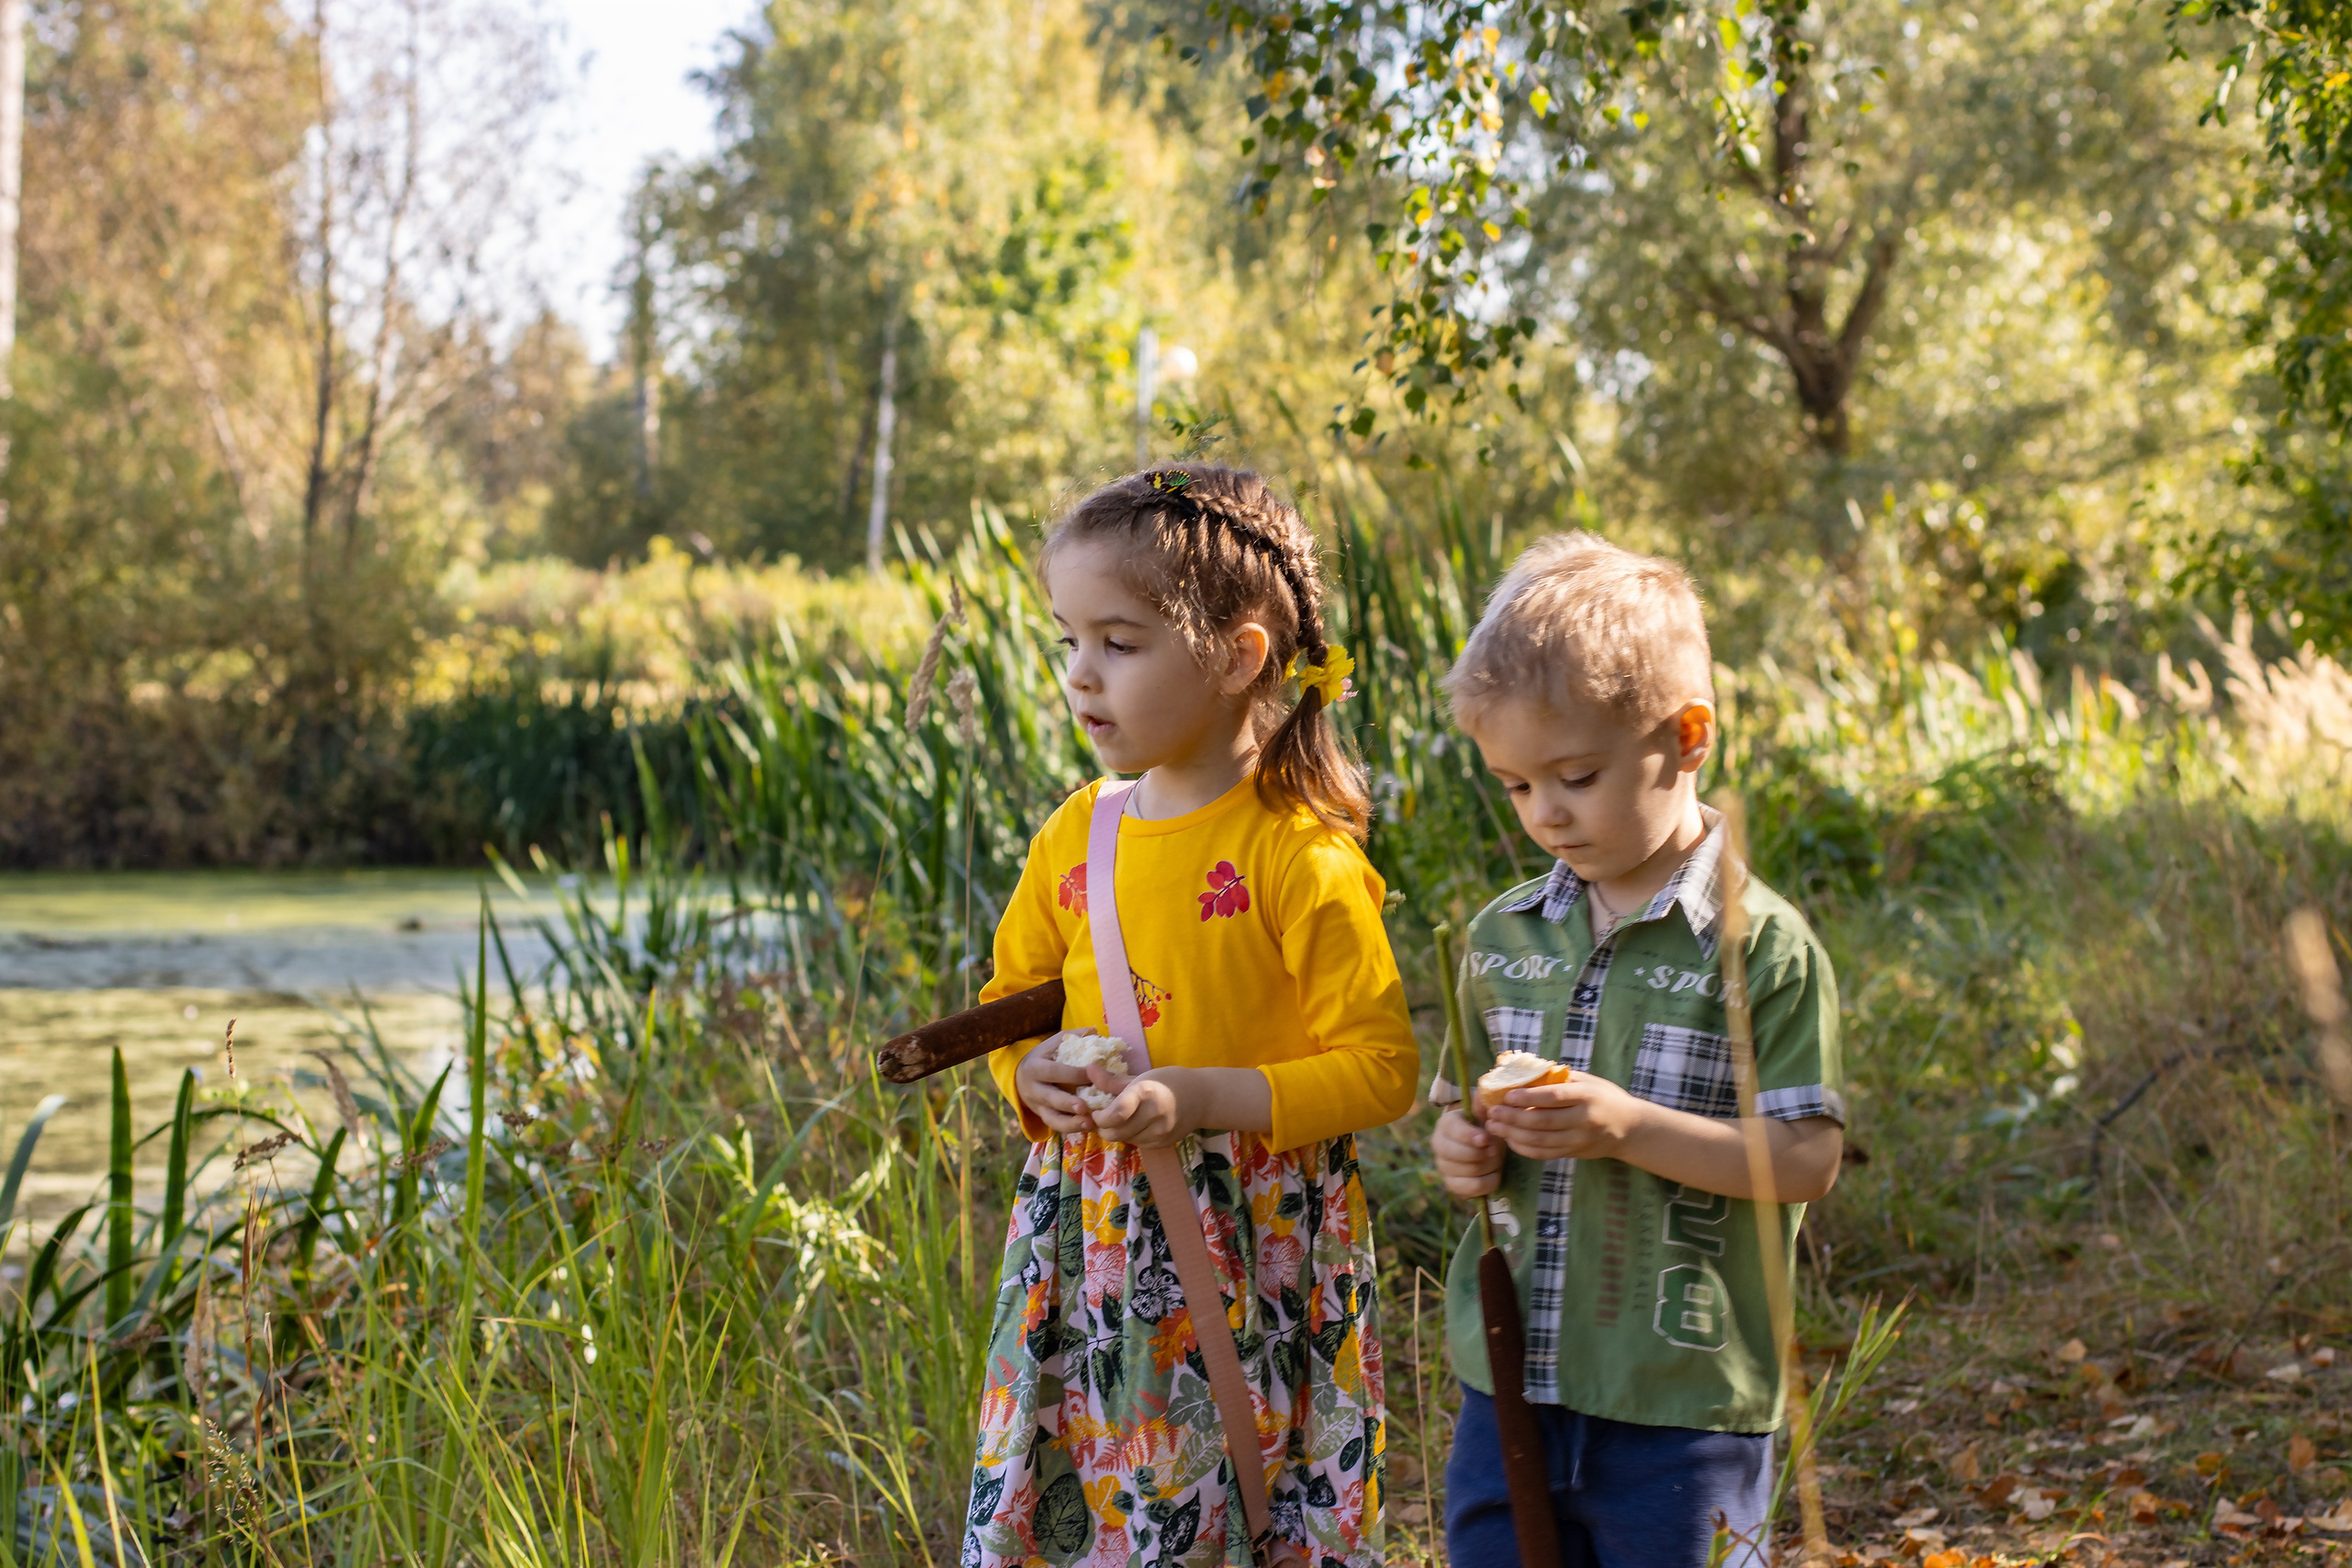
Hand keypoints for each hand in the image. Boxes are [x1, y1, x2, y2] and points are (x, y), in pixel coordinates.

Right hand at [1013, 1033, 1097, 1136]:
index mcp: (1035, 1067)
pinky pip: (1056, 1126)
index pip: (1054, 1071)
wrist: (1021, 1076)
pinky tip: (1087, 1128)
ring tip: (1089, 1124)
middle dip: (1068, 1103)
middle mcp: (1033, 1089)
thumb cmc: (1046, 1056)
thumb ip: (1074, 1037)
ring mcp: (1037, 1106)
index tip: (1094, 1075)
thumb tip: (1095, 1032)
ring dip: (1070, 1123)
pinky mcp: (1043, 1117)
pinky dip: (1071, 1128)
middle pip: (1050, 1098)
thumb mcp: (1054, 1043)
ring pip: (1052, 1118)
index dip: (1074, 1074)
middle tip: (1085, 1107)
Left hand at [1088, 1066, 1198, 1147]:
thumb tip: (1088, 1070)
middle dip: (1103, 1128)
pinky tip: (1135, 1126)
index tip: (1096, 1111)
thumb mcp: (1142, 1076)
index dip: (1100, 1117)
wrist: (1203, 1098)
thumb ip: (1112, 1080)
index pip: (1117, 1113)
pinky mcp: (1163, 1144)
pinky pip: (1138, 1144)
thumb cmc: (1170, 1081)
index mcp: (1146, 1092)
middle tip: (1102, 1119)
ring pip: (1125, 1140)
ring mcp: (1160, 1132)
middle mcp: (1153, 1114)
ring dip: (1116, 1133)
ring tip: (1119, 1121)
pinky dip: (1130, 1137)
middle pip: (1116, 1132)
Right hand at [1431, 1107, 1504, 1197]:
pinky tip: (1493, 1172)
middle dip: (1483, 1153)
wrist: (1481, 1147)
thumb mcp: (1484, 1114)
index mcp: (1445, 1124)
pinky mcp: (1452, 1185)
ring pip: (1471, 1171)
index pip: (1454, 1131)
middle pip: (1461, 1154)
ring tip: (1495, 1158)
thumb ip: (1483, 1105)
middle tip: (1496, 1149)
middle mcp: (1439, 1145)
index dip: (1470, 1136)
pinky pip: (1475, 1187)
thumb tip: (1483, 1094)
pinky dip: (1490, 1181)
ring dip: (1490, 1165)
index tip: (1486, 1139)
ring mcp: (1443, 1167)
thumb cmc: (1483, 1127)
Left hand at [1482, 1073, 1651, 1162]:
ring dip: (1514, 1135)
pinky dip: (1525, 1148)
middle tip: (1493, 1113)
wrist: (1630, 1128)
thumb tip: (1522, 1070)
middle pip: (1543, 1122)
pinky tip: (1510, 1140)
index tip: (1507, 1095)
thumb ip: (1559, 1078)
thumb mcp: (1588, 1081)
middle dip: (1513, 1118)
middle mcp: (1584, 1119)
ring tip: (1495, 1127)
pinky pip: (1545, 1154)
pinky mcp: (1574, 1153)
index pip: (1554, 1096)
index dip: (1528, 1097)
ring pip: (1541, 1141)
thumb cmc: (1604, 1097)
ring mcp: (1579, 1139)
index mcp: (1587, 1096)